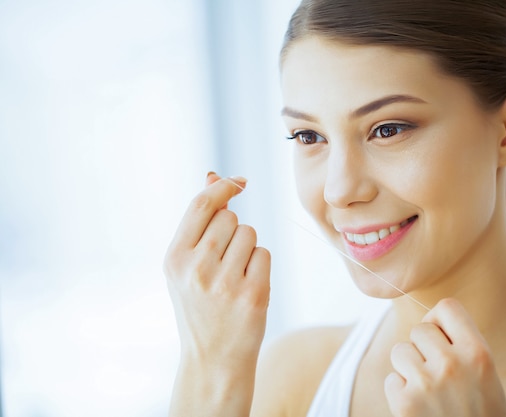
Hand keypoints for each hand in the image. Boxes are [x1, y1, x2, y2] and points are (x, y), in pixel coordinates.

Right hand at [164, 172, 270, 415]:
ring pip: (250, 234)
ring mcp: (225, 283)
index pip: (201, 206)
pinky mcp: (253, 295)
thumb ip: (198, 223)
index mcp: (174, 259)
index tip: (239, 181)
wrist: (212, 360)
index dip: (222, 187)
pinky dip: (259, 265)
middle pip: (229, 218)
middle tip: (224, 261)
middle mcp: (196, 269)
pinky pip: (264, 254)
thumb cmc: (200, 307)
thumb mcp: (186, 267)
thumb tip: (213, 176)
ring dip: (247, 248)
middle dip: (233, 231)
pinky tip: (247, 287)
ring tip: (234, 276)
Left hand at [385, 298, 505, 416]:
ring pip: (400, 352)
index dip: (439, 321)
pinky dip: (400, 393)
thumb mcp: (486, 375)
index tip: (441, 337)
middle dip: (422, 348)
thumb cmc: (481, 414)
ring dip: (408, 369)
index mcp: (478, 353)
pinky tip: (419, 408)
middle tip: (436, 373)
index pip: (447, 307)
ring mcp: (426, 383)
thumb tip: (428, 321)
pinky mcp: (404, 403)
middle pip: (419, 329)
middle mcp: (452, 364)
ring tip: (428, 391)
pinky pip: (391, 380)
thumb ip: (462, 345)